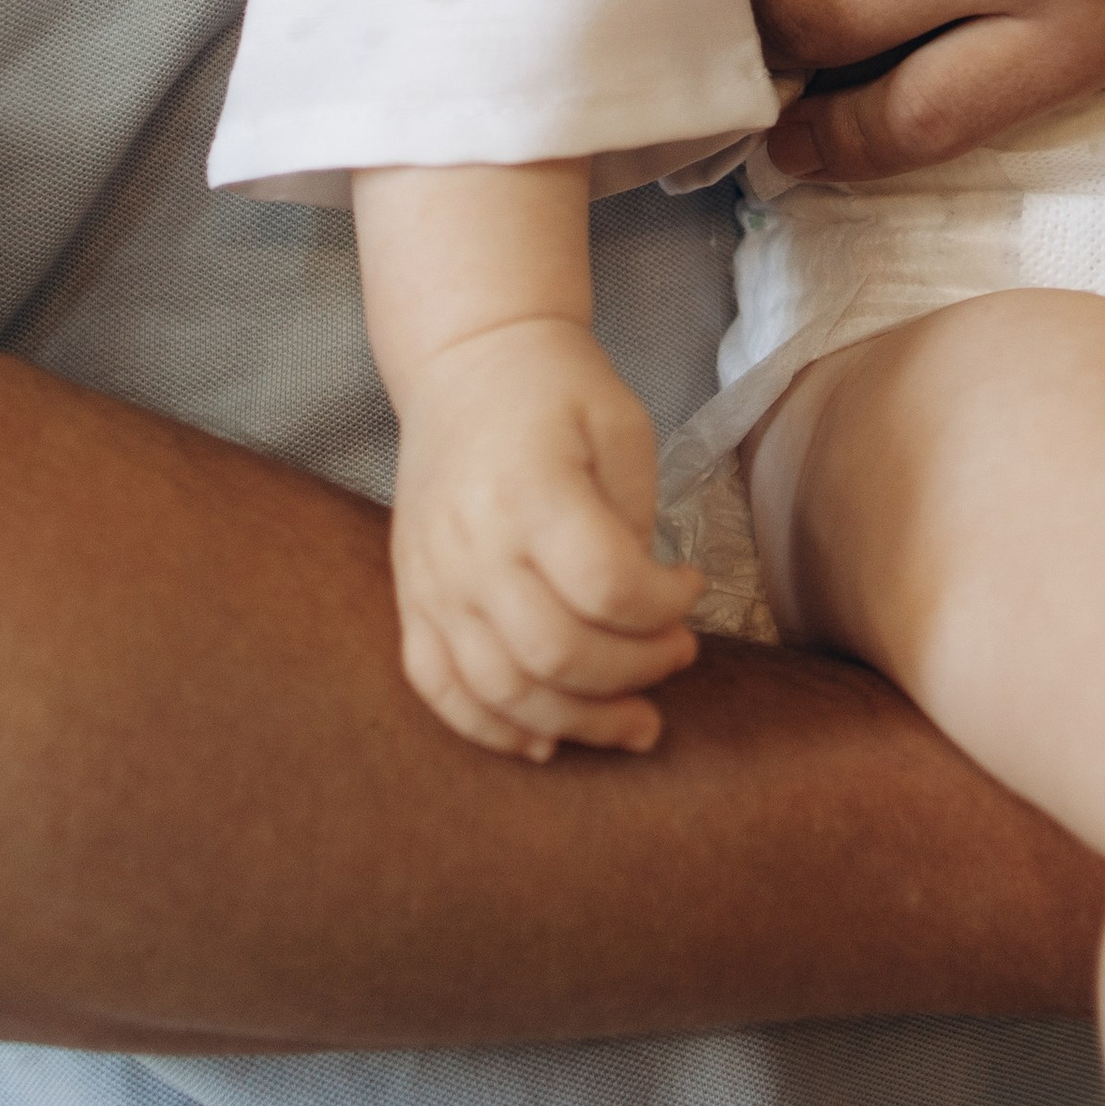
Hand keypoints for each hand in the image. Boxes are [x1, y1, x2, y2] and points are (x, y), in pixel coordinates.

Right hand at [389, 317, 704, 762]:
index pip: (607, 586)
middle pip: (556, 652)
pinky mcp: (412, 598)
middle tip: (679, 656)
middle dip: (635, 673)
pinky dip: (491, 729)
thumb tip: (644, 614)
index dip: (664, 607)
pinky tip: (546, 743)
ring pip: (501, 689)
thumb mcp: (620, 427)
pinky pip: (438, 688)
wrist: (464, 361)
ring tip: (635, 723)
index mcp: (530, 489)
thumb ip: (632, 521)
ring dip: (577, 723)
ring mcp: (432, 579)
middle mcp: (471, 544)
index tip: (691, 586)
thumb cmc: (557, 389)